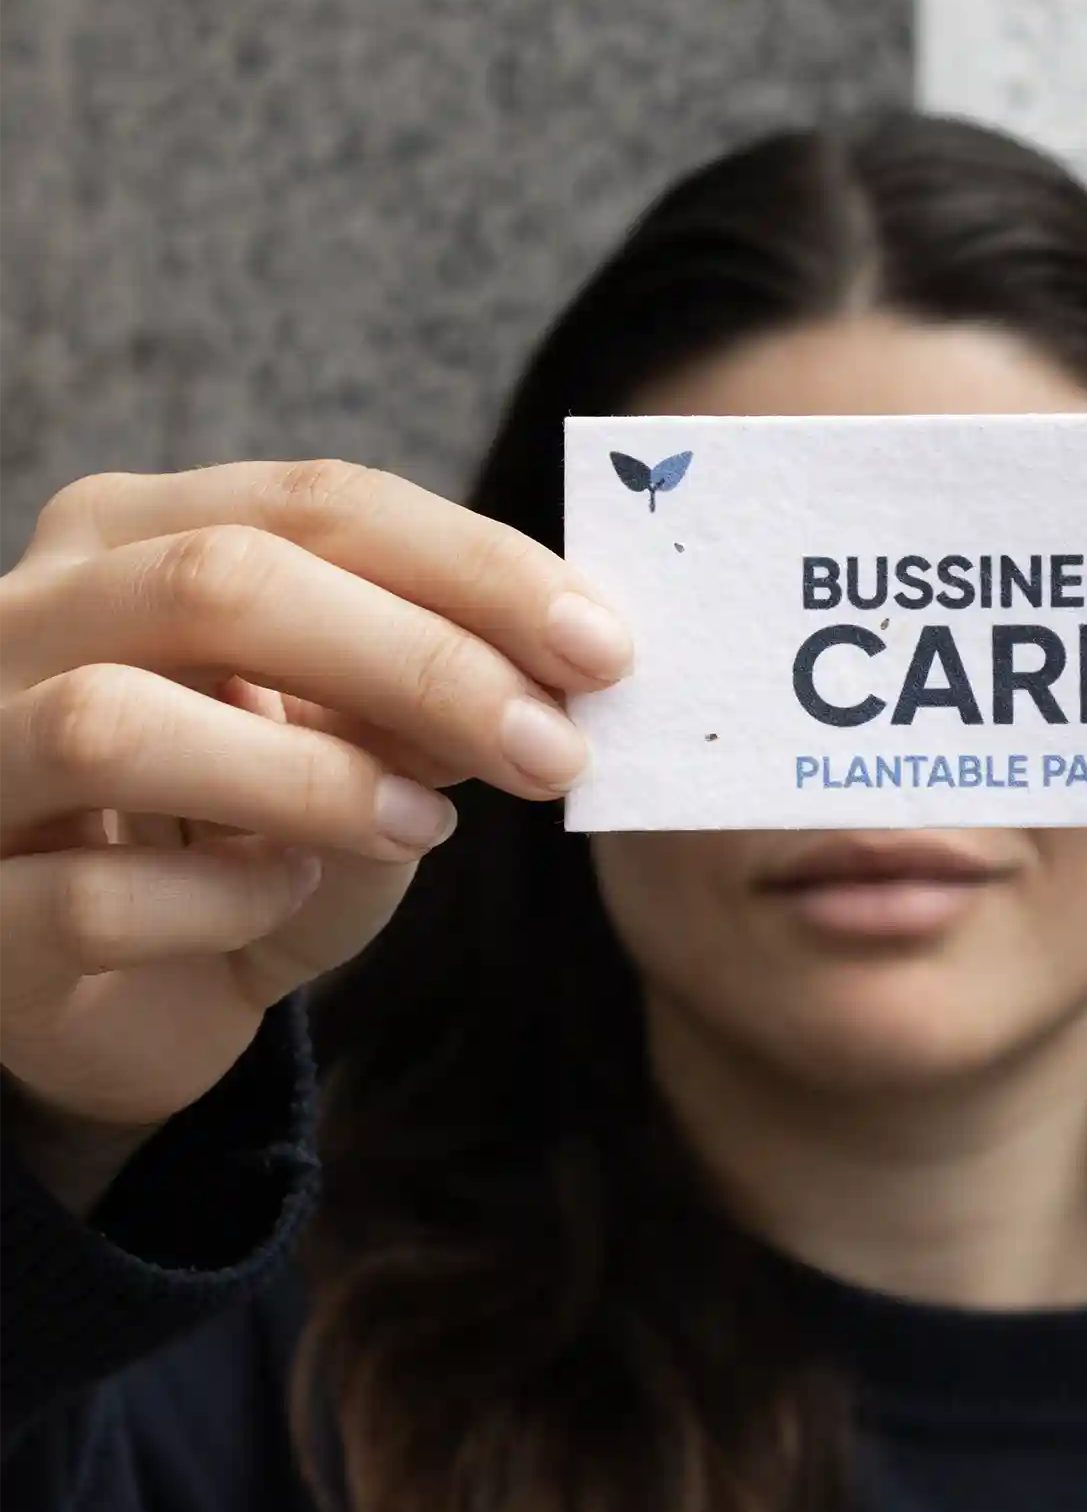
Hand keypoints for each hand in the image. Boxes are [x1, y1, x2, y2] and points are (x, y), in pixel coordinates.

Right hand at [0, 459, 627, 1189]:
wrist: (119, 1007)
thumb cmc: (243, 848)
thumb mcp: (356, 760)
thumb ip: (422, 704)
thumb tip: (552, 669)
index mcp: (129, 538)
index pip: (313, 504)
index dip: (473, 567)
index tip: (604, 647)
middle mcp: (26, 616)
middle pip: (221, 583)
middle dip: (419, 660)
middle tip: (552, 746)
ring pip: (117, 722)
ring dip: (307, 779)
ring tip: (423, 829)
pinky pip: (86, 896)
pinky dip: (216, 903)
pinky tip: (281, 903)